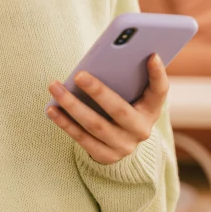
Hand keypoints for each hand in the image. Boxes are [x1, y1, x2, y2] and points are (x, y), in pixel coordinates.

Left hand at [47, 53, 169, 164]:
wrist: (120, 143)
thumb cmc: (123, 106)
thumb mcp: (131, 94)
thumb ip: (126, 76)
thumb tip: (108, 54)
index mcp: (152, 109)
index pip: (160, 91)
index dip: (158, 74)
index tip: (151, 54)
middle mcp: (141, 130)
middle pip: (118, 109)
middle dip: (98, 91)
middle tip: (78, 74)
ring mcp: (124, 146)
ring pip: (95, 124)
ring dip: (72, 105)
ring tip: (55, 87)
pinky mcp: (106, 156)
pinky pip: (81, 138)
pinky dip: (65, 122)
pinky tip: (51, 108)